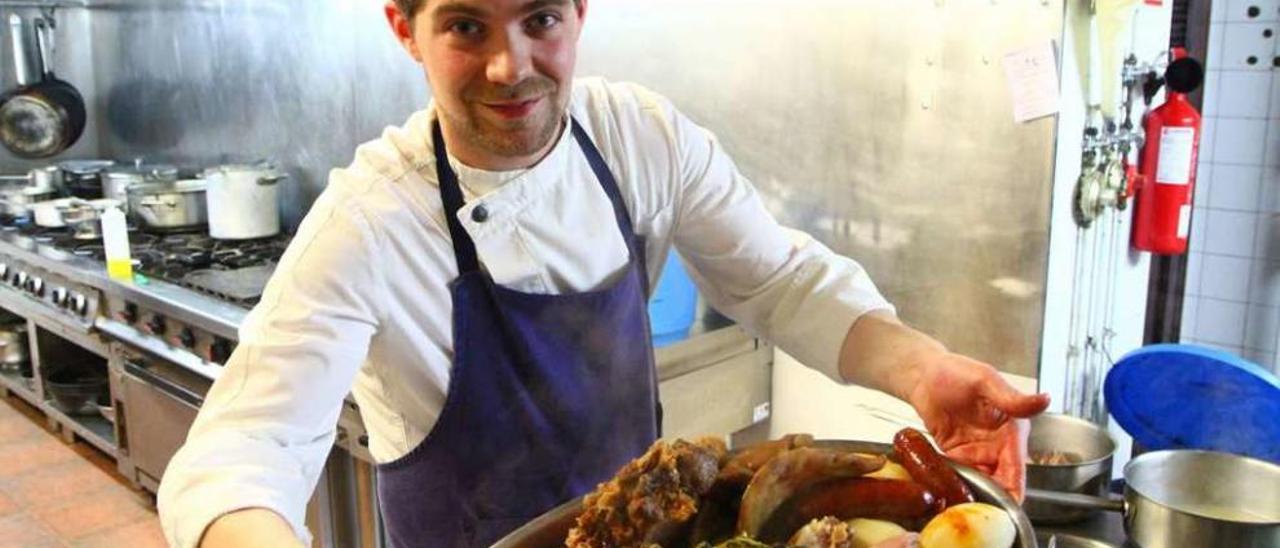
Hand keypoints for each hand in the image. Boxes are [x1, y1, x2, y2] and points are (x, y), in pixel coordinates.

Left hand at [905, 352, 1049, 500]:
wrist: (923, 374)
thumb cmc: (956, 371)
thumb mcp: (985, 381)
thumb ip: (1012, 398)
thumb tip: (1045, 399)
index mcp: (1012, 427)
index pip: (1017, 463)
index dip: (1015, 485)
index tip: (1012, 505)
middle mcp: (998, 443)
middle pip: (1002, 478)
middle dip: (997, 497)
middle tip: (985, 512)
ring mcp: (978, 451)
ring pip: (983, 480)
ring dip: (977, 493)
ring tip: (966, 506)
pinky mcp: (957, 455)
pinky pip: (962, 475)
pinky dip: (959, 484)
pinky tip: (952, 494)